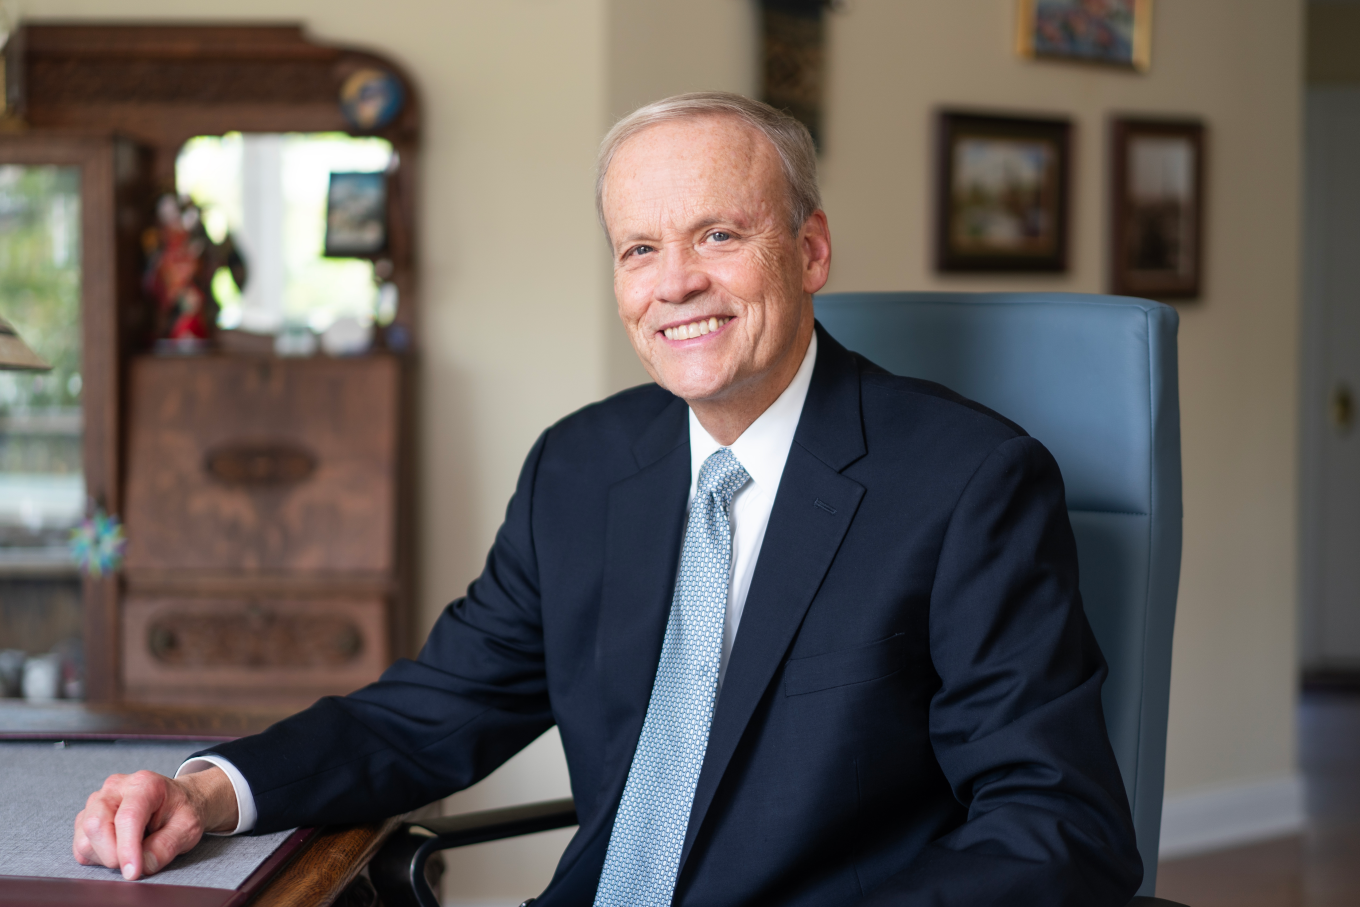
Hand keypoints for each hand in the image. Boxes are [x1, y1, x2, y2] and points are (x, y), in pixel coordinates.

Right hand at [72, 766, 238, 879]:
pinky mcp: (86, 816)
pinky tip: (119, 848)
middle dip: (113, 854)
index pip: (127, 818)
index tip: (133, 872)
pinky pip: (81, 845)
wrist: (177, 802)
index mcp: (144, 784)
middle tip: (137, 863)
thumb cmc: (181, 812)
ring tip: (133, 850)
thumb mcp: (188, 828)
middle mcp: (115, 788)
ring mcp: (97, 800)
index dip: (127, 849)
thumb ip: (167, 846)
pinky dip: (97, 856)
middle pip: (96, 825)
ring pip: (85, 838)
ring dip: (105, 856)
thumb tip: (143, 866)